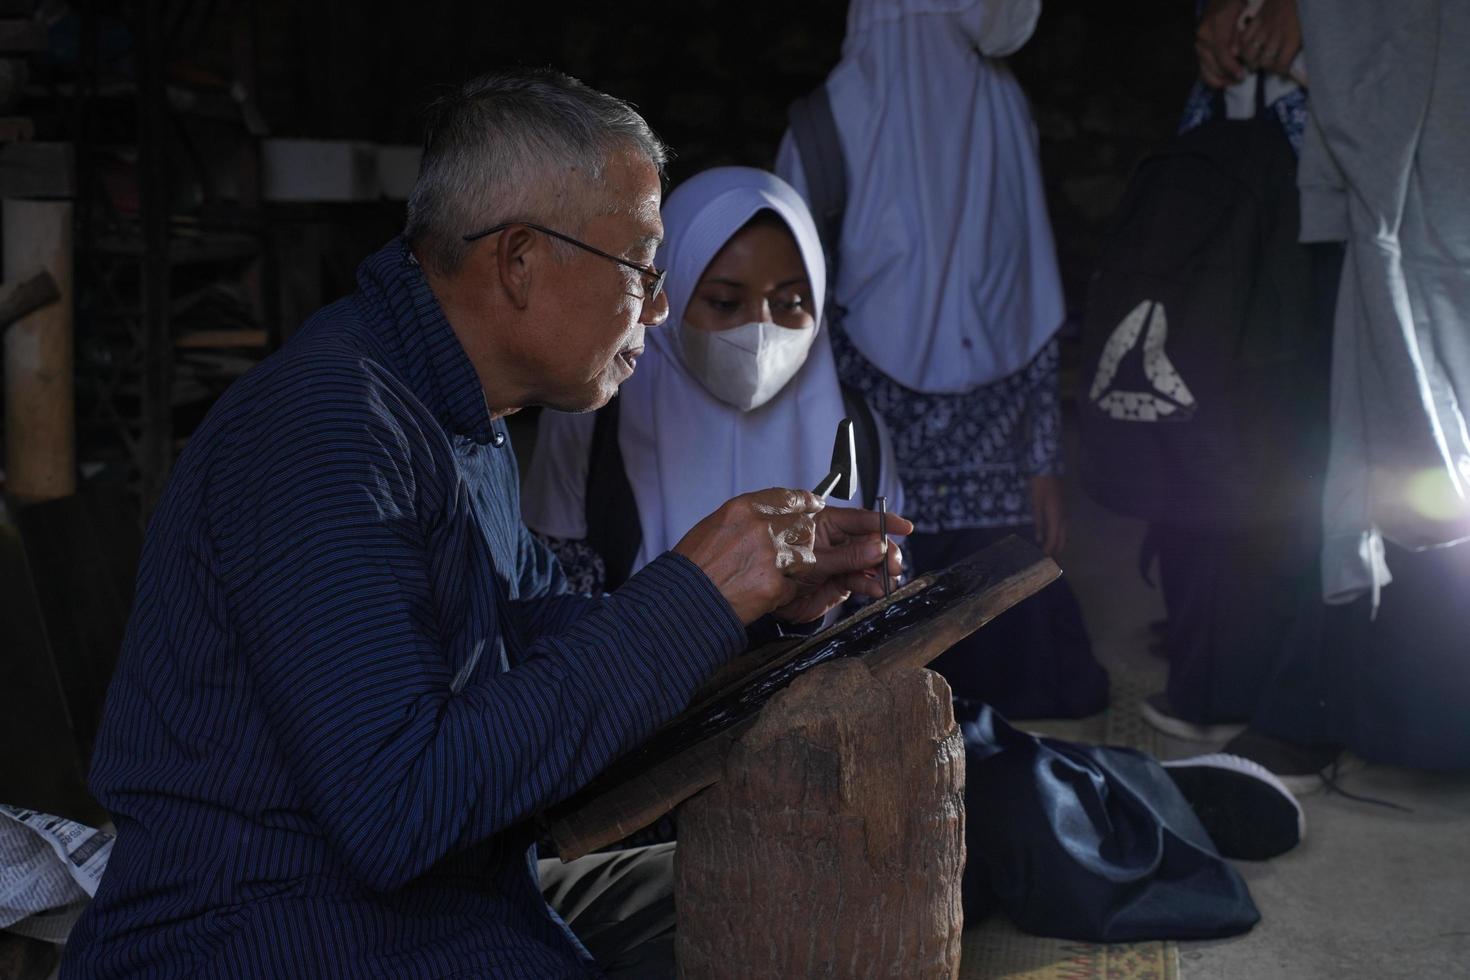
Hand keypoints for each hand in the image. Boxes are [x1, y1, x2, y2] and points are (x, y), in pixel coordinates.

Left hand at [772, 503, 912, 623]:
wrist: (771, 602)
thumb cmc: (781, 570)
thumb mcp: (816, 560)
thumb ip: (847, 555)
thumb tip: (877, 548)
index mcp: (825, 524)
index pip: (860, 519)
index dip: (883, 522)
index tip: (904, 526)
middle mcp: (836, 541)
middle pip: (870, 541)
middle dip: (886, 552)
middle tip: (893, 562)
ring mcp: (841, 561)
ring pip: (869, 562)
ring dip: (882, 571)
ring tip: (887, 579)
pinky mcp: (842, 581)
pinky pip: (862, 580)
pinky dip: (871, 585)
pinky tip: (877, 589)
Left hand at [1030, 475, 1065, 556]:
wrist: (1047, 473)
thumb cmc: (1039, 489)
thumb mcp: (1036, 507)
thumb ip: (1038, 524)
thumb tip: (1039, 540)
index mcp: (1056, 519)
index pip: (1053, 541)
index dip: (1048, 551)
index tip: (1042, 559)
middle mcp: (1062, 519)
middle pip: (1062, 540)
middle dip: (1055, 551)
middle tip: (1046, 560)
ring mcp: (1063, 514)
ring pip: (1063, 534)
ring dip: (1057, 544)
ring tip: (1049, 552)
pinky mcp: (1062, 511)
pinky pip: (1062, 528)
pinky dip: (1058, 536)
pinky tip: (1051, 537)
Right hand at [1196, 0, 1246, 87]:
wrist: (1220, 0)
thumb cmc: (1234, 6)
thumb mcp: (1241, 14)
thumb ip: (1238, 35)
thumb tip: (1234, 55)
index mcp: (1214, 27)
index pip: (1221, 53)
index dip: (1232, 67)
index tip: (1243, 75)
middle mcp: (1202, 38)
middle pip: (1213, 65)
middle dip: (1228, 76)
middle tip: (1242, 79)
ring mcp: (1198, 45)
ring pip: (1206, 71)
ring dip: (1221, 79)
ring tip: (1234, 81)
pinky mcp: (1197, 51)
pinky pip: (1202, 70)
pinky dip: (1213, 77)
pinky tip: (1224, 79)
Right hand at [1237, 0, 1300, 76]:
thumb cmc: (1302, 12)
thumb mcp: (1306, 30)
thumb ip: (1298, 47)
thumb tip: (1296, 63)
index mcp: (1292, 39)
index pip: (1281, 65)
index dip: (1280, 72)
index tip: (1281, 71)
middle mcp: (1276, 36)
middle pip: (1264, 61)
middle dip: (1264, 68)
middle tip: (1265, 67)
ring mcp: (1264, 28)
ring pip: (1249, 52)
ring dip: (1250, 60)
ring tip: (1252, 62)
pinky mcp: (1256, 21)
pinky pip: (1243, 38)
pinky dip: (1242, 46)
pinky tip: (1245, 48)